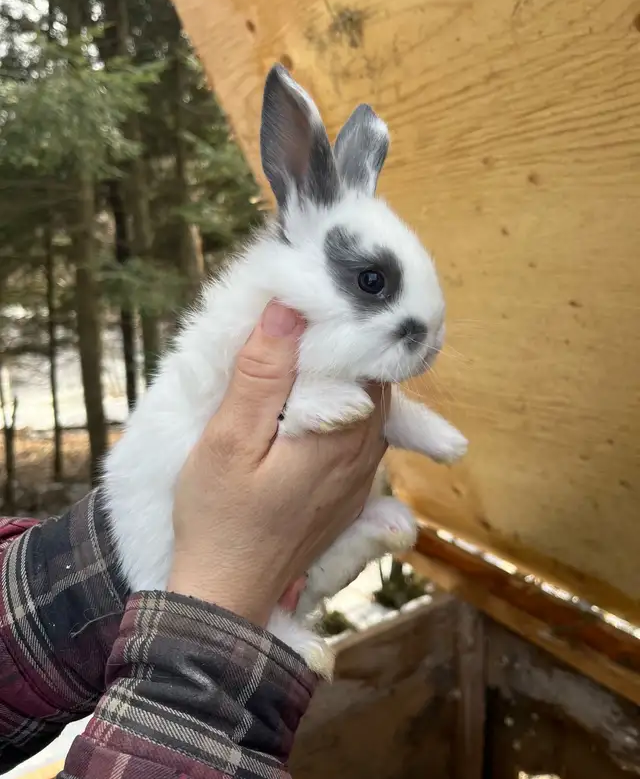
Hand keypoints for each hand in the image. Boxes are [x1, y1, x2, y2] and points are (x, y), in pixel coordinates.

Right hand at [167, 301, 387, 625]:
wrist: (226, 596)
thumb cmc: (219, 520)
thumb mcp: (229, 441)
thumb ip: (261, 376)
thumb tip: (288, 312)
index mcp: (343, 437)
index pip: (370, 359)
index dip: (346, 325)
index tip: (316, 302)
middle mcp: (367, 457)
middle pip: (376, 381)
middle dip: (348, 347)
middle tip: (309, 319)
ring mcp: (362, 479)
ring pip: (373, 407)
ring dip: (347, 378)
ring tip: (307, 353)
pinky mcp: (350, 494)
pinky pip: (362, 436)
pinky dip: (345, 409)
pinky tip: (311, 403)